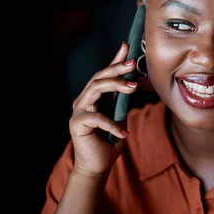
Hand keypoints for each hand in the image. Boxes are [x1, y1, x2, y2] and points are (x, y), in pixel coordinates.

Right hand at [69, 42, 137, 176]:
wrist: (97, 167)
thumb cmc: (109, 143)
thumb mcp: (120, 118)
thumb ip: (123, 103)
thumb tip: (136, 83)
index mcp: (95, 98)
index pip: (105, 74)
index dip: (115, 60)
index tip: (126, 46)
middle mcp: (84, 101)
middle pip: (99, 77)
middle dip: (117, 68)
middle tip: (133, 63)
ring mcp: (79, 111)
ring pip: (95, 89)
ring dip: (115, 85)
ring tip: (133, 87)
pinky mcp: (77, 124)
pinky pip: (97, 118)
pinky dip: (112, 125)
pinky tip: (124, 133)